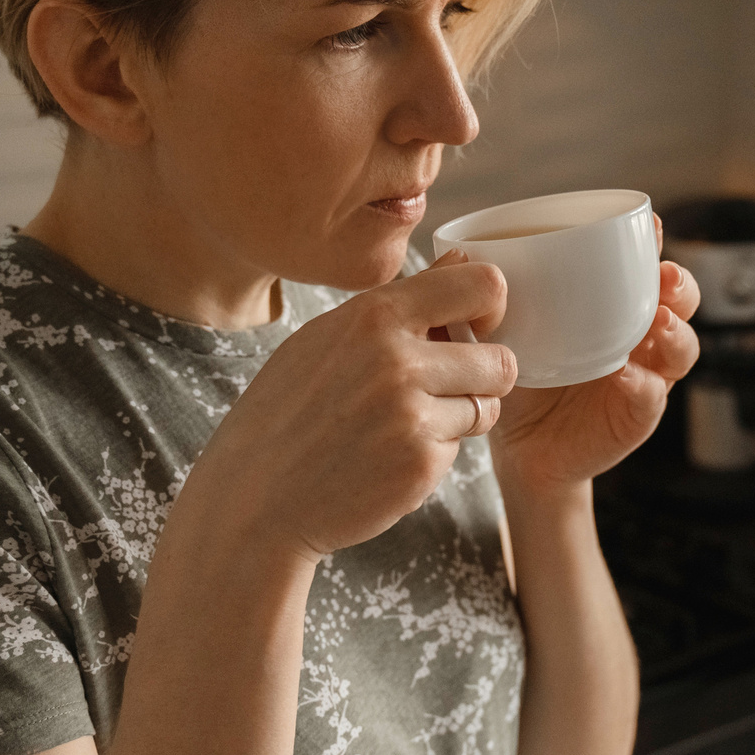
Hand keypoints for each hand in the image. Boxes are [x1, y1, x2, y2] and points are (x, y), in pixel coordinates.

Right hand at [196, 260, 517, 562]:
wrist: (252, 497)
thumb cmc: (286, 412)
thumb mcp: (327, 337)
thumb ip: (399, 302)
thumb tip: (461, 257)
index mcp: (374, 315)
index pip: (482, 284)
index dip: (491, 308)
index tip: (475, 329)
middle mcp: (397, 360)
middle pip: (502, 360)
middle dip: (484, 378)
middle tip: (447, 391)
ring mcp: (411, 415)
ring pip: (488, 407)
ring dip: (462, 417)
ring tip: (410, 424)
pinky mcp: (420, 465)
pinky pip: (459, 449)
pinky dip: (434, 454)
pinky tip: (388, 457)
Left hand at [486, 241, 700, 490]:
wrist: (521, 447)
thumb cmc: (520, 375)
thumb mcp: (505, 331)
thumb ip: (487, 298)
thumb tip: (457, 258)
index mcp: (615, 305)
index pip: (645, 266)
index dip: (655, 243)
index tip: (652, 225)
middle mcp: (639, 336)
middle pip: (679, 302)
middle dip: (680, 284)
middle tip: (665, 274)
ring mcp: (645, 375)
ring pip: (681, 348)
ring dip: (675, 332)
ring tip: (657, 323)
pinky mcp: (636, 415)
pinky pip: (651, 397)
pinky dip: (643, 385)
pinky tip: (625, 375)